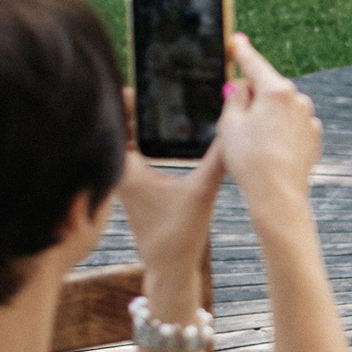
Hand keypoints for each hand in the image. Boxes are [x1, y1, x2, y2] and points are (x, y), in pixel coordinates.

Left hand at [115, 90, 226, 312]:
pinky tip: (163, 131)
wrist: (169, 268)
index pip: (117, 126)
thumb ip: (218, 159)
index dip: (123, 102)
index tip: (135, 83)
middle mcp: (121, 173)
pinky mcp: (135, 188)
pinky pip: (135, 154)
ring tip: (158, 100)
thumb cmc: (178, 235)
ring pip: (127, 142)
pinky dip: (144, 140)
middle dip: (134, 108)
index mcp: (127, 170)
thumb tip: (234, 131)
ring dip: (138, 124)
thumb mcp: (202, 191)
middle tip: (153, 84)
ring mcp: (127, 181)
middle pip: (121, 129)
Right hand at [215, 33, 322, 209]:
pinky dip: (280, 132)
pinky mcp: (314, 137)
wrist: (277, 194)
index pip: (254, 63)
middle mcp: (298, 100)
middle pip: (269, 88)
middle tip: (234, 116)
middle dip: (252, 96)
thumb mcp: (229, 125)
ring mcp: (309, 119)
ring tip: (252, 143)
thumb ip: (235, 99)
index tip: (237, 40)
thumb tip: (243, 87)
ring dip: (267, 116)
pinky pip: (292, 126)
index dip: (242, 51)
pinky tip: (269, 151)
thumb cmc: (250, 160)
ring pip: (281, 109)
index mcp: (276, 91)